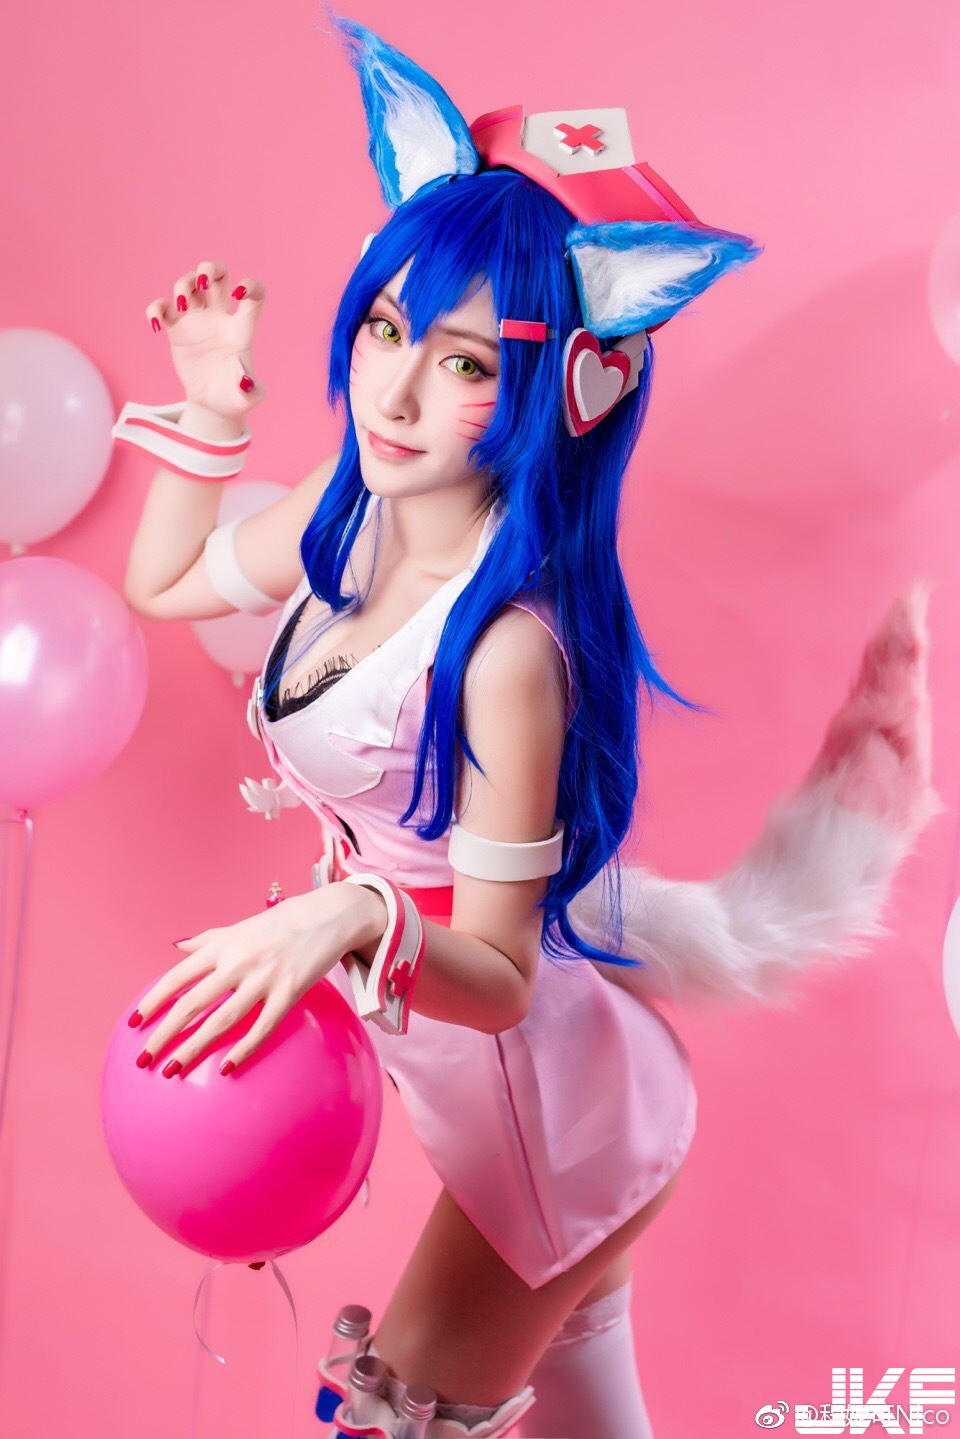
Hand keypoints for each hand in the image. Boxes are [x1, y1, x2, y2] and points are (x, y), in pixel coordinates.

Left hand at [130, 882, 387, 1076]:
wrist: (330, 915)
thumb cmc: (281, 923)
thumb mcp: (240, 926)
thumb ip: (208, 939)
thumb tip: (177, 946)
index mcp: (223, 946)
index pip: (178, 977)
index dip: (154, 1001)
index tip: (135, 1023)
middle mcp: (239, 961)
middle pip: (193, 1003)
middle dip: (165, 1033)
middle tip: (144, 1059)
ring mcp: (265, 978)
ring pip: (222, 1019)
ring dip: (193, 1047)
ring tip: (171, 1070)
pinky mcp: (290, 992)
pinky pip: (263, 1026)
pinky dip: (243, 1048)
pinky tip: (225, 1067)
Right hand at [145, 259, 266, 422]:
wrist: (213, 404)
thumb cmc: (235, 396)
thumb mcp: (246, 398)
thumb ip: (250, 390)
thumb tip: (244, 381)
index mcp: (241, 328)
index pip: (254, 295)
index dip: (251, 286)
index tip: (240, 293)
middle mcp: (220, 318)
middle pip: (218, 275)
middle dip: (210, 268)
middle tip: (203, 281)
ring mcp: (197, 321)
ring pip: (189, 284)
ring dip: (183, 285)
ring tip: (181, 305)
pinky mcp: (176, 330)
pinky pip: (162, 308)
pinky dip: (155, 309)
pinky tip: (155, 325)